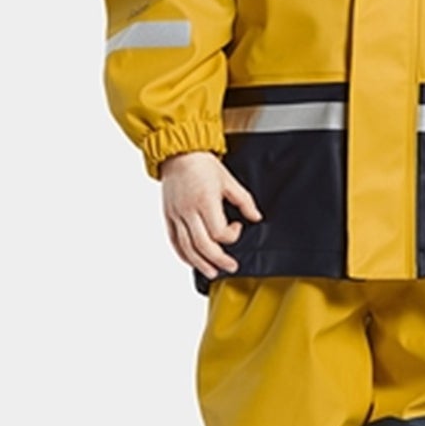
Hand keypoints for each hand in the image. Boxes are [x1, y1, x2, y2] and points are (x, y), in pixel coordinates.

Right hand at [158, 151, 261, 278]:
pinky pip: (174, 241)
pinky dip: (183, 254)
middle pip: (202, 245)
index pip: (218, 232)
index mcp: (205, 201)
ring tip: (212, 272)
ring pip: (186, 248)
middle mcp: (188, 210)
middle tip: (230, 266)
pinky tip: (192, 261)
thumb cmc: (202, 164)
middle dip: (218, 260)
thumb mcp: (229, 180)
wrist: (178, 153)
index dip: (232, 235)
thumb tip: (256, 217)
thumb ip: (244, 201)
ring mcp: (176, 215)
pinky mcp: (168, 216)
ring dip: (200, 263)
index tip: (237, 227)